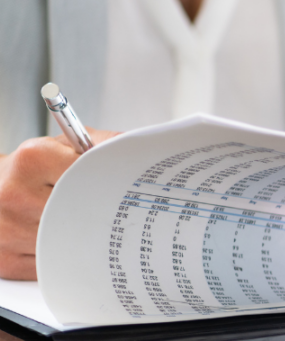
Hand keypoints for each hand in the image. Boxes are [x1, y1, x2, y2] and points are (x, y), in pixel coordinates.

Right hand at [0, 128, 117, 279]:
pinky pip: (52, 267)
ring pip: (70, 244)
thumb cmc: (33, 167)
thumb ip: (100, 146)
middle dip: (102, 215)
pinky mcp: (3, 260)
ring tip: (87, 226)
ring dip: (85, 239)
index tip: (127, 193)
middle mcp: (13, 193)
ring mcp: (5, 230)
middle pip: (82, 214)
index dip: (113, 184)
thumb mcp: (63, 145)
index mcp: (32, 159)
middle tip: (116, 216)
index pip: (92, 175)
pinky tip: (66, 243)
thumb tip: (144, 156)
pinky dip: (66, 259)